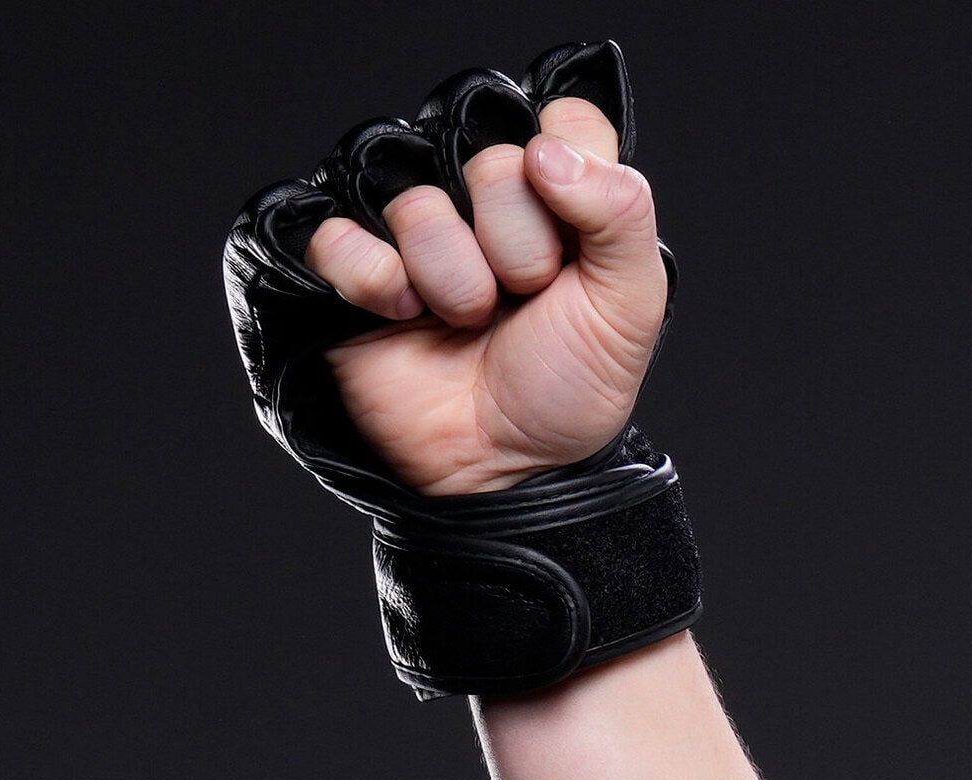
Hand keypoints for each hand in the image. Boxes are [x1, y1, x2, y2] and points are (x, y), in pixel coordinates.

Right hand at [292, 80, 661, 494]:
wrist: (506, 465)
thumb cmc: (570, 386)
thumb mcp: (630, 305)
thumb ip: (621, 213)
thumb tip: (547, 149)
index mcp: (560, 197)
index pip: (565, 122)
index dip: (573, 182)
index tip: (578, 245)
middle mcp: (485, 201)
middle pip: (491, 162)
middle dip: (519, 250)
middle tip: (523, 301)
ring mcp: (415, 231)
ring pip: (419, 203)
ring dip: (455, 281)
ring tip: (469, 320)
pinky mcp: (351, 264)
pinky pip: (341, 235)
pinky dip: (378, 285)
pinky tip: (404, 317)